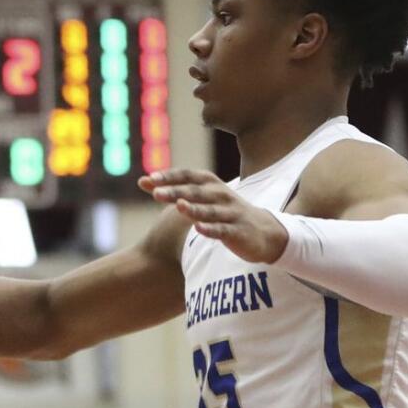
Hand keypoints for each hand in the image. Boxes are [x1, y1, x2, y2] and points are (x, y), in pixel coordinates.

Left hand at [139, 168, 288, 263]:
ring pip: (210, 210)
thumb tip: (143, 181)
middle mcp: (220, 194)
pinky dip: (211, 229)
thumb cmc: (224, 211)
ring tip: (178, 206)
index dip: (170, 176)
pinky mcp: (238, 231)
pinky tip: (199, 228)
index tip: (151, 178)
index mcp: (210, 183)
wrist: (264, 231)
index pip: (188, 175)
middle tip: (156, 193)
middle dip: (176, 191)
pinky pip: (223, 230)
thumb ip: (172, 190)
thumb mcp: (200, 197)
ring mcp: (230, 212)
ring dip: (194, 208)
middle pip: (196, 192)